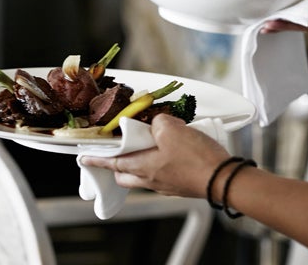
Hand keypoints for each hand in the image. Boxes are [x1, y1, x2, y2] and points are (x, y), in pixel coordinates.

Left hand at [80, 114, 231, 197]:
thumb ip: (158, 122)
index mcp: (142, 167)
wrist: (223, 179)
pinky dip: (160, 166)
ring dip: (140, 164)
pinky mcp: (181, 186)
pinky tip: (171, 154)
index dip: (97, 159)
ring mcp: (166, 186)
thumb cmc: (196, 159)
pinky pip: (162, 177)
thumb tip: (157, 123)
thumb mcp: (172, 129)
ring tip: (148, 148)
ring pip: (143, 177)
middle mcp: (151, 180)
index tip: (84, 158)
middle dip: (118, 165)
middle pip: (125, 175)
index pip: (111, 162)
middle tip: (117, 152)